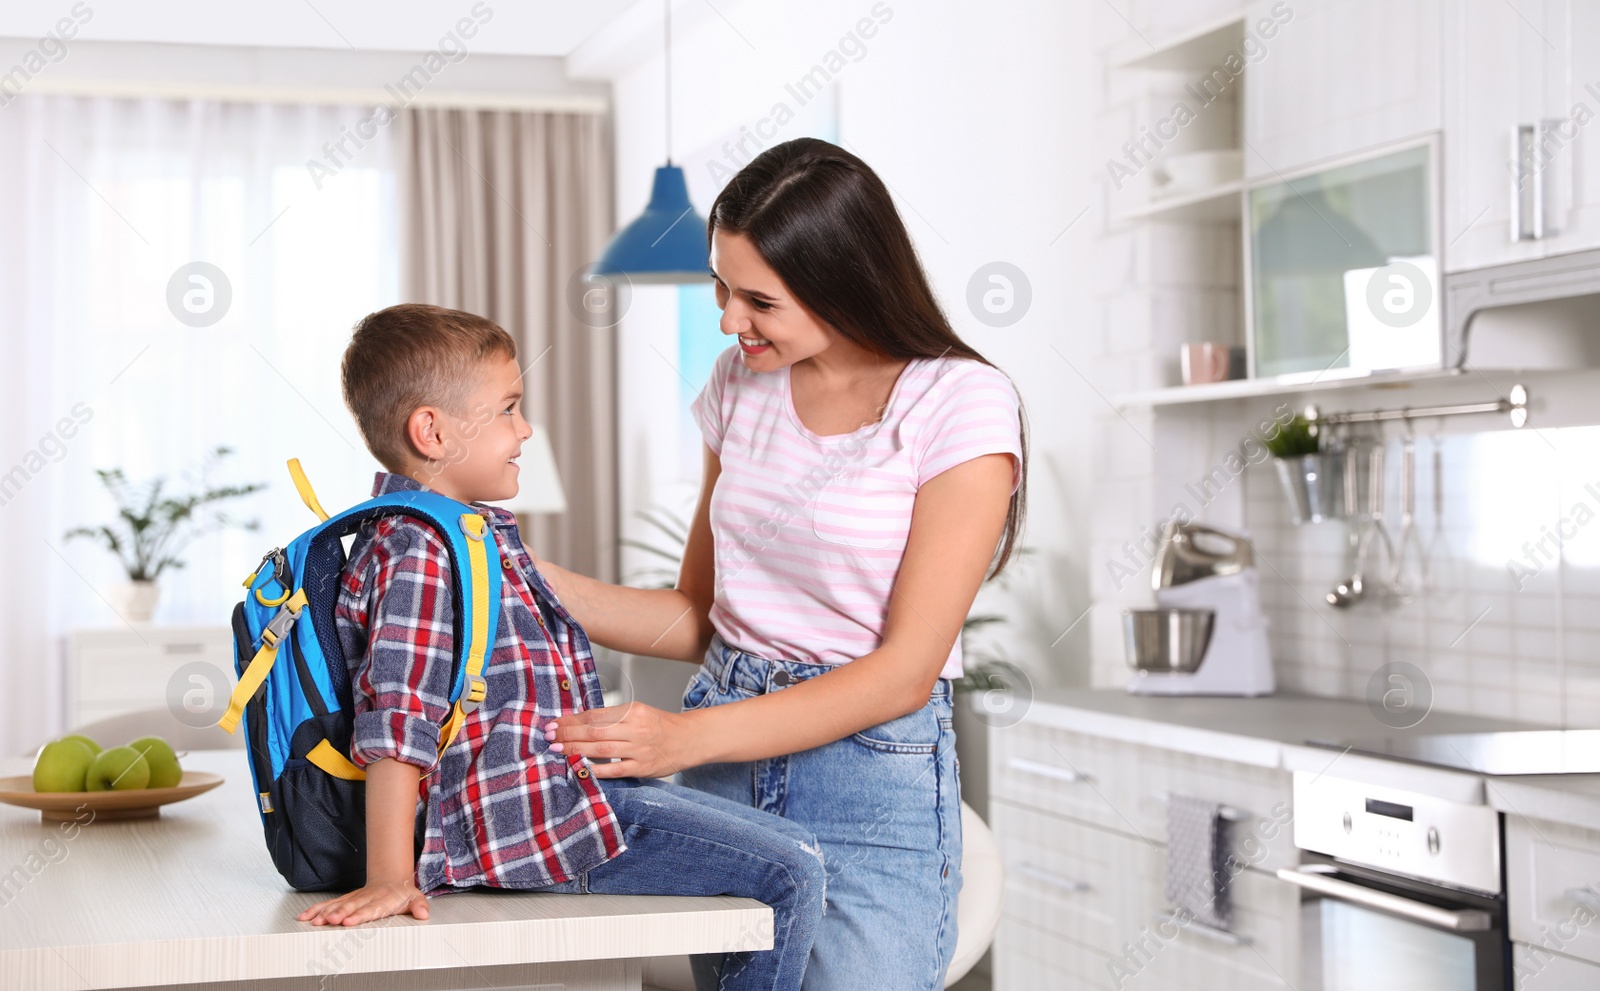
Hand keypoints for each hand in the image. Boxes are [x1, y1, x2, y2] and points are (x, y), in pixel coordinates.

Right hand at [297, 878, 429, 926]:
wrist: (391, 879)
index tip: (350, 921)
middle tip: (330, 921)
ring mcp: (354, 898)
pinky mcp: (345, 900)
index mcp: (382, 899)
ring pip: (337, 904)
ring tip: (314, 921)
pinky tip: (305, 917)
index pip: (370, 909)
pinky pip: (329, 904)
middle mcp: (366, 898)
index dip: (360, 915)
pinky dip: (317, 910)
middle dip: (339, 914)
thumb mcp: (415, 897)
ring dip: (325, 913)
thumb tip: (424, 913)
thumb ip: (419, 905)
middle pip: (351, 906)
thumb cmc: (402, 893)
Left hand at [547, 702, 693, 778]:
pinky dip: (595, 769)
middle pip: (594, 731)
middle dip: (568, 734)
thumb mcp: (639, 713)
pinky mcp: (642, 767)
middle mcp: (635, 728)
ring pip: (601, 749)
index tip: (555, 723)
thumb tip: (580, 723)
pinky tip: (579, 768)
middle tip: (549, 735)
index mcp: (633, 711)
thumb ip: (613, 718)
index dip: (572, 720)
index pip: (595, 715)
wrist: (690, 739)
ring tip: (557, 749)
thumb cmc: (661, 726)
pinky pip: (614, 769)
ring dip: (575, 750)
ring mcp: (639, 749)